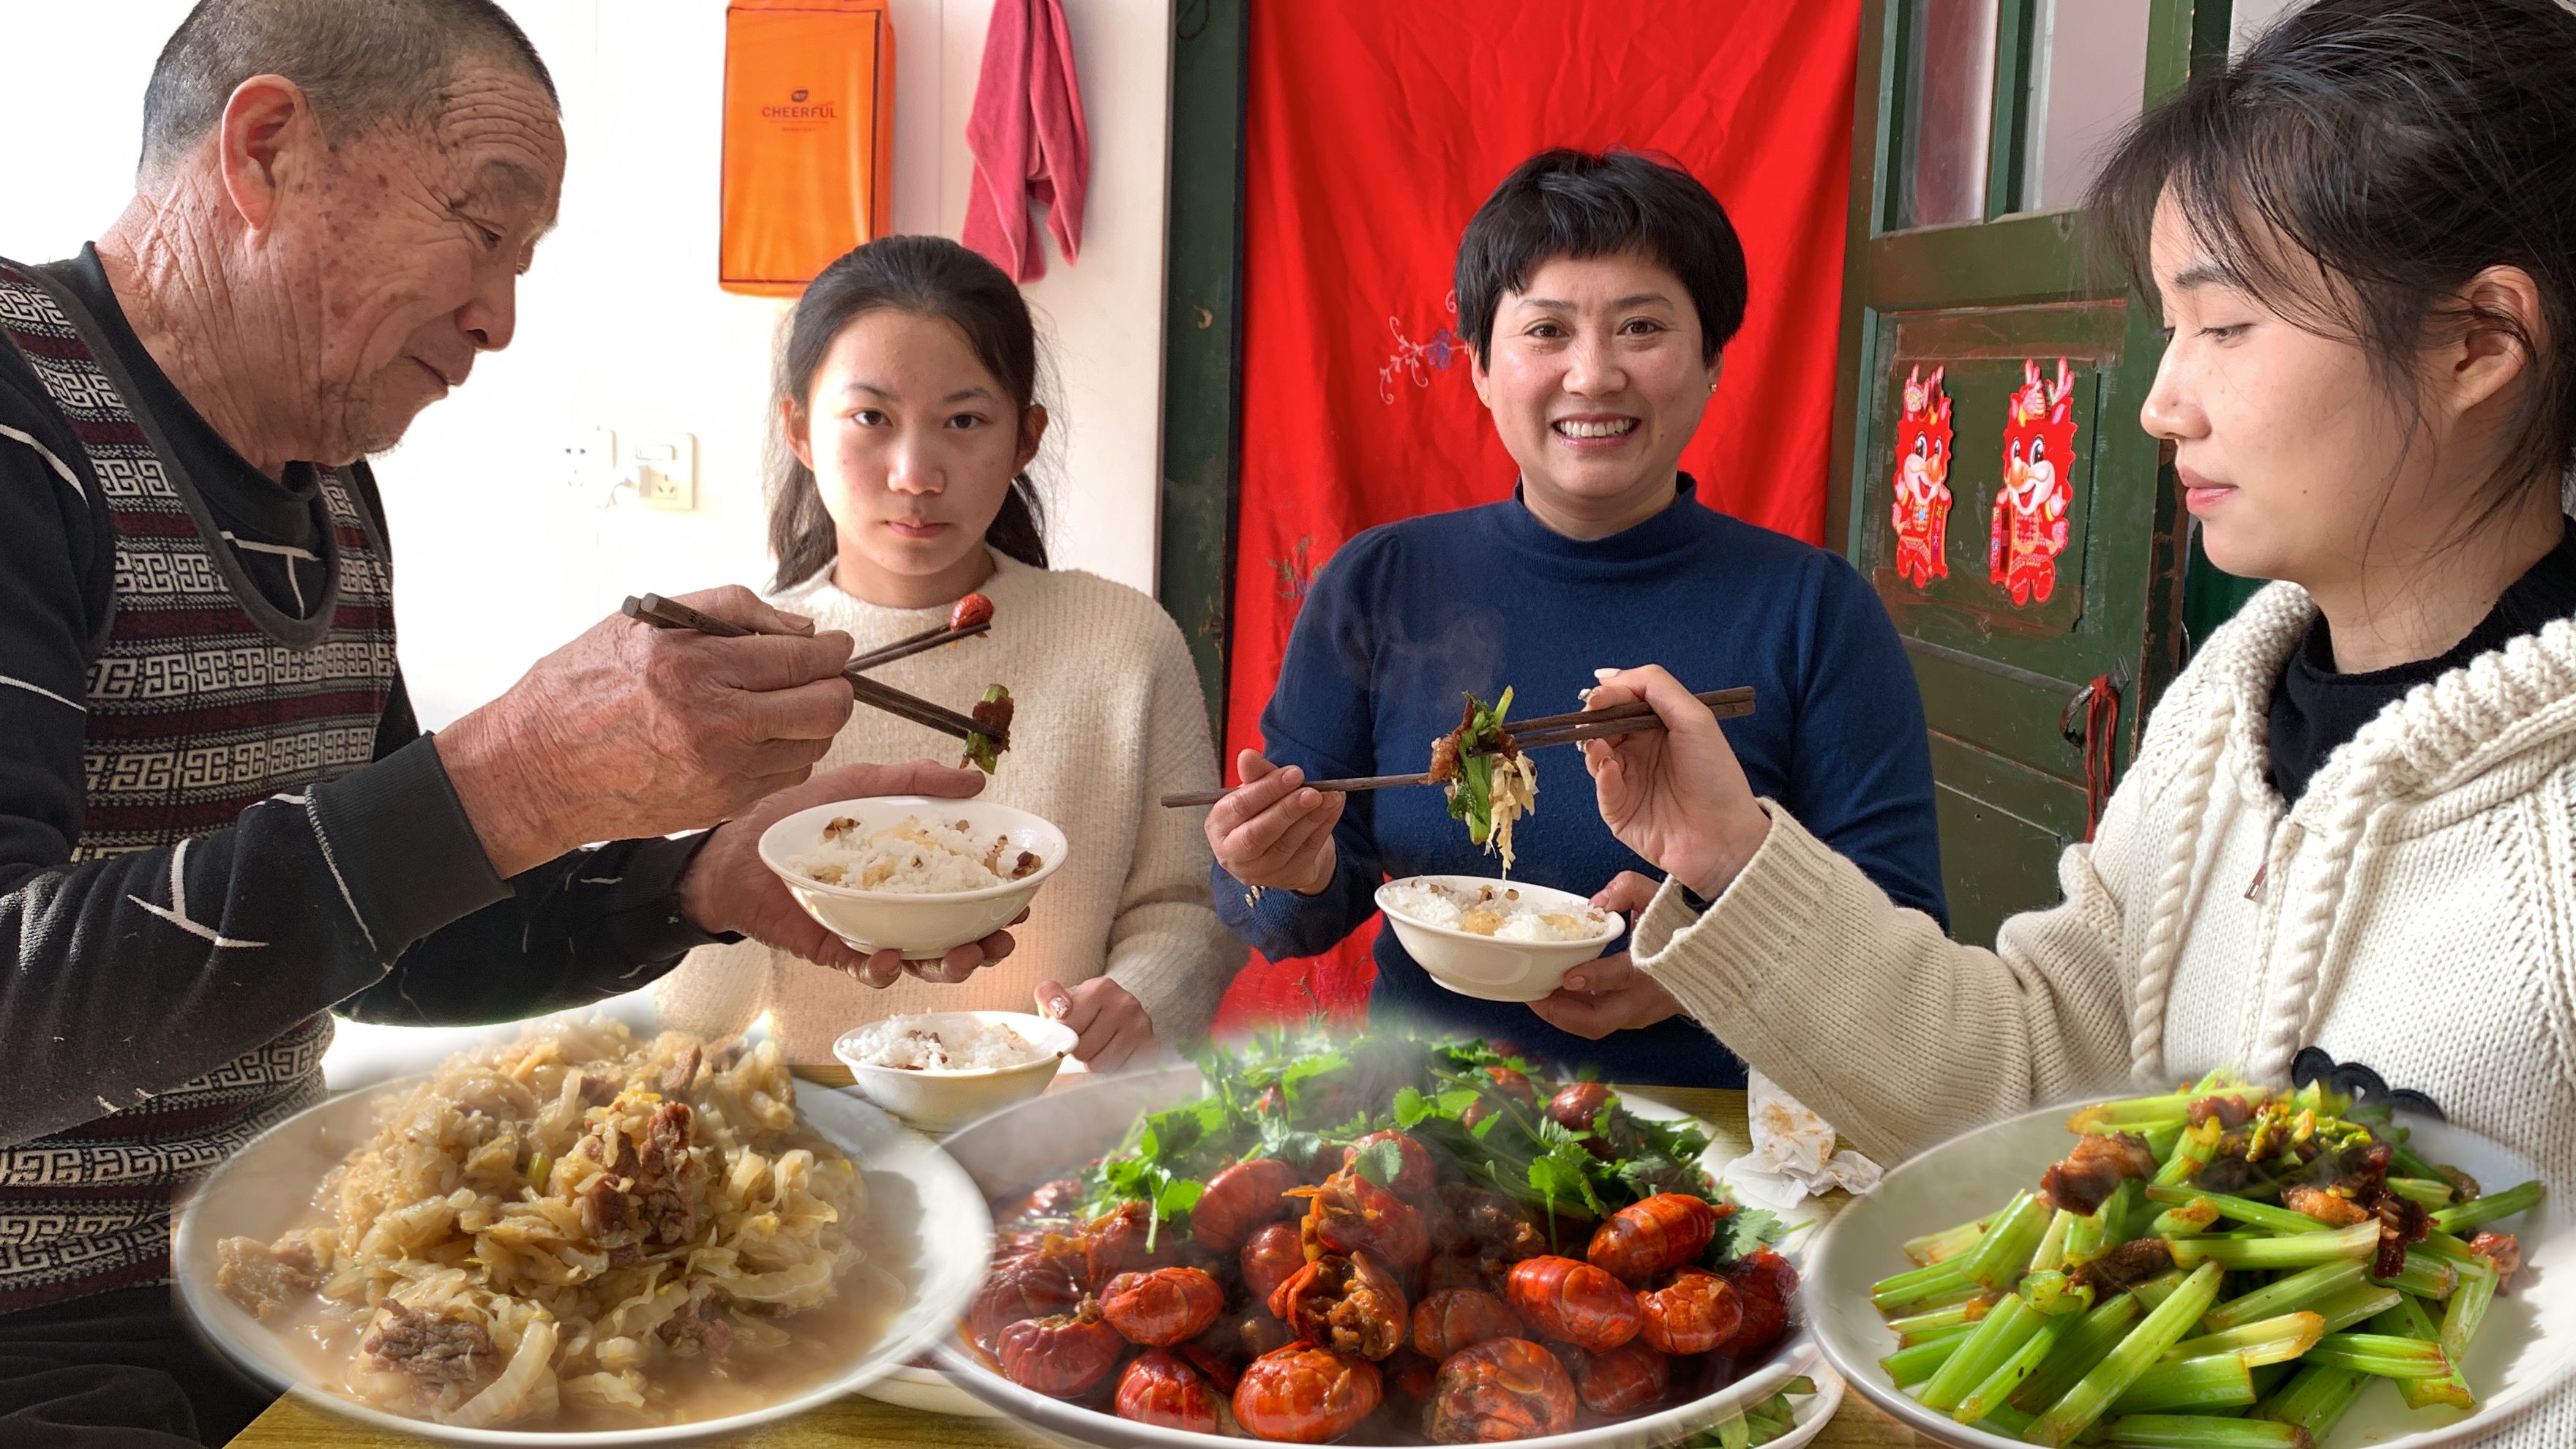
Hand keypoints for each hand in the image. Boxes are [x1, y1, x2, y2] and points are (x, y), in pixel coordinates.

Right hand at [438, 586, 857, 874]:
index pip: (797, 658)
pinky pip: (785, 777)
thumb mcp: (644, 623)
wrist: (535, 766)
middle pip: (824, 707)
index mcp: (691, 667)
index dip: (830, 650)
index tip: (835, 645)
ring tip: (788, 704)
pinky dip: (788, 754)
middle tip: (826, 674)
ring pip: (813, 745)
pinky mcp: (719, 803)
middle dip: (836, 686)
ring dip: (814, 723)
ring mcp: (720, 771)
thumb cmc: (580, 689)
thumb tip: (797, 627)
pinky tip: (761, 737)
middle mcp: (712, 723)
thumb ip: (728, 612)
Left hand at [679, 760, 1022, 986]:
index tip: (1023, 899)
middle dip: (986, 943)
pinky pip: (869, 969)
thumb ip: (916, 779)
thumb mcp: (861, 785)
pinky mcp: (838, 950)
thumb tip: (976, 778)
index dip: (999, 900)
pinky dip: (885, 969)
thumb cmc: (796, 818)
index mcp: (913, 870)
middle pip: (957, 934)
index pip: (968, 890)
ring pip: (922, 960)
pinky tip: (894, 957)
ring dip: (949, 964)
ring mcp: (871, 930)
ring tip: (964, 954)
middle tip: (1001, 938)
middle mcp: (899, 905)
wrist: (735, 852)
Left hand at [1036, 977, 1158, 1073]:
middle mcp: (1126, 1004)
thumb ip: (1048, 995)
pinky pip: (1120, 1072)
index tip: (1068, 1030)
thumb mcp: (1058, 997)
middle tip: (1083, 1040)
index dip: (1063, 1036)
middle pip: (1084, 1050)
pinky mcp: (1151, 1045)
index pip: (1068, 1029)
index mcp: (1102, 989)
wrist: (1114, 1009)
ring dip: (1093, 1062)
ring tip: (1097, 1047)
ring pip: (1102, 1065)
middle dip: (1078, 1051)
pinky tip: (1112, 1054)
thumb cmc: (1081, 1008)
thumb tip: (1060, 1010)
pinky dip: (1112, 1069)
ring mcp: (1142, 1025)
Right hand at [1205, 750, 1343, 893]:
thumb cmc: (1263, 813)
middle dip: (1288, 809)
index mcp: (1219, 826)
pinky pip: (1308, 851)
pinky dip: (1324, 826)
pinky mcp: (1286, 877)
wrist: (1283, 848)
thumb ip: (1255, 775)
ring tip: (1331, 796)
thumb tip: (1247, 755)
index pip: (1238, 807)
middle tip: (1313, 791)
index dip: (1266, 789)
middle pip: (1258, 833)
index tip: (1294, 774)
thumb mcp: (1257, 791)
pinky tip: (1334, 807)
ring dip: (1312, 817)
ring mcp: (1260, 871)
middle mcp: (1233, 853)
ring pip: (1286, 844)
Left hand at [1527, 873, 1684, 1038]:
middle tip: (1532, 996)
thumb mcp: (1663, 899)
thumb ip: (1630, 890)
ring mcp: (1640, 1013)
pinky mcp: (1634, 1018)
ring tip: (1534, 994)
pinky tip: (1555, 994)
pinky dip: (1574, 1010)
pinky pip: (1599, 1019)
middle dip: (1560, 1014)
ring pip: (1595, 1025)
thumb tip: (1598, 902)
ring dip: (1563, 1014)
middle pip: (1598, 1021)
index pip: (1621, 977)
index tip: (1568, 975)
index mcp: (1654, 968)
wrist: (1715, 960)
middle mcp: (1645, 998)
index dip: (1593, 978)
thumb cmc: (1685, 927)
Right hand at [1582, 666, 1770, 898]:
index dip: (1609, 696)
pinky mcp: (1619, 811)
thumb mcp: (1695, 718)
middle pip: (1604, 726)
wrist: (1725, 837)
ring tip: (1601, 746)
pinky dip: (1601, 776)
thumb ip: (1656, 686)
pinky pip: (1600, 789)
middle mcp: (1641, 751)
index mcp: (1659, 727)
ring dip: (1593, 746)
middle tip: (1592, 718)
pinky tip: (1609, 769)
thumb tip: (1610, 675)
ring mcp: (1628, 781)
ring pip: (1595, 754)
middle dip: (1594, 719)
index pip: (1623, 702)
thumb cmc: (1717, 777)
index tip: (1598, 696)